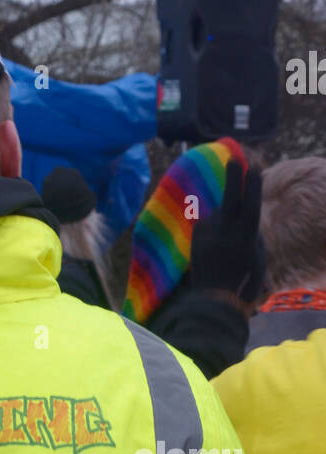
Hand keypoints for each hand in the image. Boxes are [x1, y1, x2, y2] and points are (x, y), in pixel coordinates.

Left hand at [190, 161, 265, 304]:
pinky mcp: (197, 233)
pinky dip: (212, 230)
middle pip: (231, 198)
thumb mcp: (257, 258)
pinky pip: (208, 223)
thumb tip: (246, 218)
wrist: (213, 295)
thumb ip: (253, 235)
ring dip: (223, 223)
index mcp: (246, 236)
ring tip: (222, 247)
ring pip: (220, 215)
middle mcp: (227, 230)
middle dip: (234, 177)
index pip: (250, 205)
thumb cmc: (241, 278)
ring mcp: (210, 231)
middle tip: (234, 158)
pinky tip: (213, 247)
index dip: (252, 186)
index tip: (254, 169)